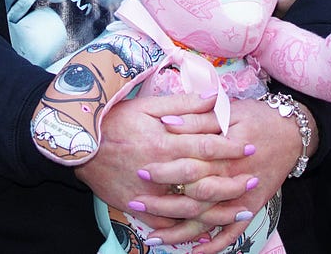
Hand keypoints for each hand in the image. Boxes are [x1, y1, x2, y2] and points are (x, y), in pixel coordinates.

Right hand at [75, 94, 250, 237]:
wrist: (77, 143)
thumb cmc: (113, 120)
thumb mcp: (146, 105)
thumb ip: (182, 104)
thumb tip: (212, 97)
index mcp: (163, 142)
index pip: (206, 146)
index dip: (231, 147)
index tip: (250, 146)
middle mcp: (158, 170)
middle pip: (204, 180)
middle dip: (231, 181)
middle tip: (253, 181)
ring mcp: (147, 192)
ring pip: (189, 208)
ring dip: (216, 211)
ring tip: (238, 211)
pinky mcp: (135, 206)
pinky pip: (163, 224)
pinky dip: (184, 231)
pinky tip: (203, 232)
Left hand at [138, 98, 303, 253]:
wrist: (293, 132)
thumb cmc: (256, 117)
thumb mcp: (228, 111)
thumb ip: (197, 119)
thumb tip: (166, 123)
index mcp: (225, 153)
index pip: (190, 166)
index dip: (164, 170)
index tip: (140, 171)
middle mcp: (233, 179)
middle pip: (194, 197)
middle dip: (163, 204)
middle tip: (136, 204)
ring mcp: (243, 197)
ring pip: (208, 220)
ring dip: (180, 232)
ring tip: (153, 237)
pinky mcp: (252, 206)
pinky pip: (233, 232)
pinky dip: (214, 244)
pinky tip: (194, 251)